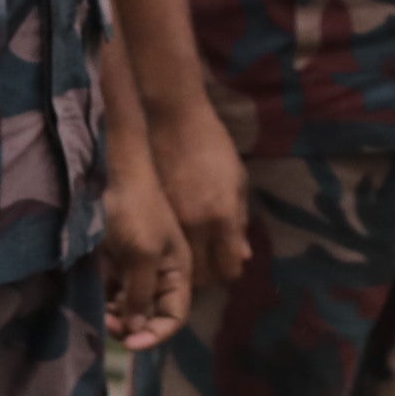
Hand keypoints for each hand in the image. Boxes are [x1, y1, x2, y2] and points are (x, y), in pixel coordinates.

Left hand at [102, 153, 193, 350]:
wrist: (109, 174)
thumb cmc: (135, 211)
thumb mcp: (143, 255)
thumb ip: (141, 293)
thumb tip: (137, 328)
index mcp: (177, 272)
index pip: (173, 316)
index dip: (156, 334)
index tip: (130, 344)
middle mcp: (159, 274)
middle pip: (150, 316)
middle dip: (131, 327)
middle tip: (109, 327)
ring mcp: (134, 269)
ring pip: (127, 308)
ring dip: (114, 318)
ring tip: (99, 316)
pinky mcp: (113, 263)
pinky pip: (110, 293)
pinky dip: (103, 303)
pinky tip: (92, 303)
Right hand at [150, 84, 254, 300]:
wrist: (173, 120)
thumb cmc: (213, 145)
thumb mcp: (237, 180)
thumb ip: (240, 220)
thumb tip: (243, 254)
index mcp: (222, 218)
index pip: (228, 268)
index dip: (230, 269)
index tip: (229, 261)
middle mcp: (196, 227)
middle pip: (203, 275)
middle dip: (209, 272)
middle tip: (211, 259)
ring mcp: (170, 222)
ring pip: (179, 266)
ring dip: (188, 265)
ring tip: (192, 252)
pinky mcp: (151, 214)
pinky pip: (163, 247)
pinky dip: (170, 250)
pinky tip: (174, 239)